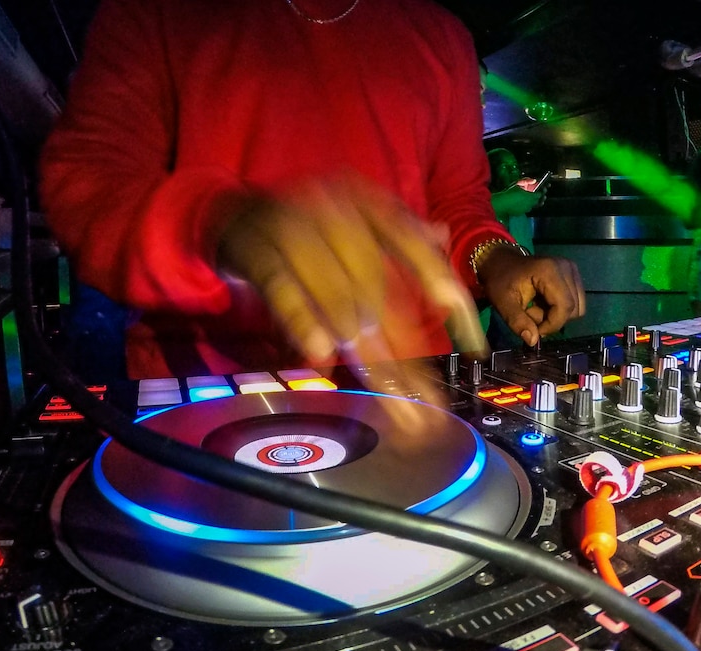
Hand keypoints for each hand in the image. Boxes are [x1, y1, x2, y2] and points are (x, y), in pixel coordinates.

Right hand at [217, 172, 486, 366]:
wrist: (231, 212)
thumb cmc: (303, 224)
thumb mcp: (354, 218)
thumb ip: (398, 230)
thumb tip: (441, 236)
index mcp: (365, 200)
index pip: (412, 245)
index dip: (442, 287)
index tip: (469, 338)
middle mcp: (334, 209)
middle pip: (376, 287)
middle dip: (402, 351)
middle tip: (422, 401)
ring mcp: (292, 226)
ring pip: (337, 296)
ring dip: (361, 347)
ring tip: (386, 392)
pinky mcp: (256, 249)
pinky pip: (284, 291)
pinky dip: (303, 323)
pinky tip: (322, 357)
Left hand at [478, 247, 584, 345]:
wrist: (500, 262)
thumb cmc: (499, 281)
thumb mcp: (502, 303)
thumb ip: (517, 322)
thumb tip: (533, 341)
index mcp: (549, 271)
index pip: (565, 306)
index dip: (553, 324)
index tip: (535, 330)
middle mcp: (566, 267)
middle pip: (573, 308)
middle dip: (553, 320)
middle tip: (529, 314)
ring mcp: (572, 269)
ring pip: (577, 307)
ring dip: (557, 315)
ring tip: (536, 307)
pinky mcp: (573, 274)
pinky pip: (576, 301)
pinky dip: (560, 309)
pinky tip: (543, 303)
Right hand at [491, 184, 545, 218]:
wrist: (501, 203)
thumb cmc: (509, 193)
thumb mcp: (517, 184)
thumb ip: (527, 181)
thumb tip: (534, 180)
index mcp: (530, 196)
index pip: (539, 194)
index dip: (542, 191)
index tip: (544, 188)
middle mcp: (529, 204)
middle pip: (537, 201)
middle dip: (540, 198)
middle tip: (541, 195)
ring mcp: (525, 209)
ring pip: (532, 206)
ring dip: (533, 202)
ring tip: (532, 200)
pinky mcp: (520, 213)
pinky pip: (526, 209)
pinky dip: (527, 206)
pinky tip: (524, 204)